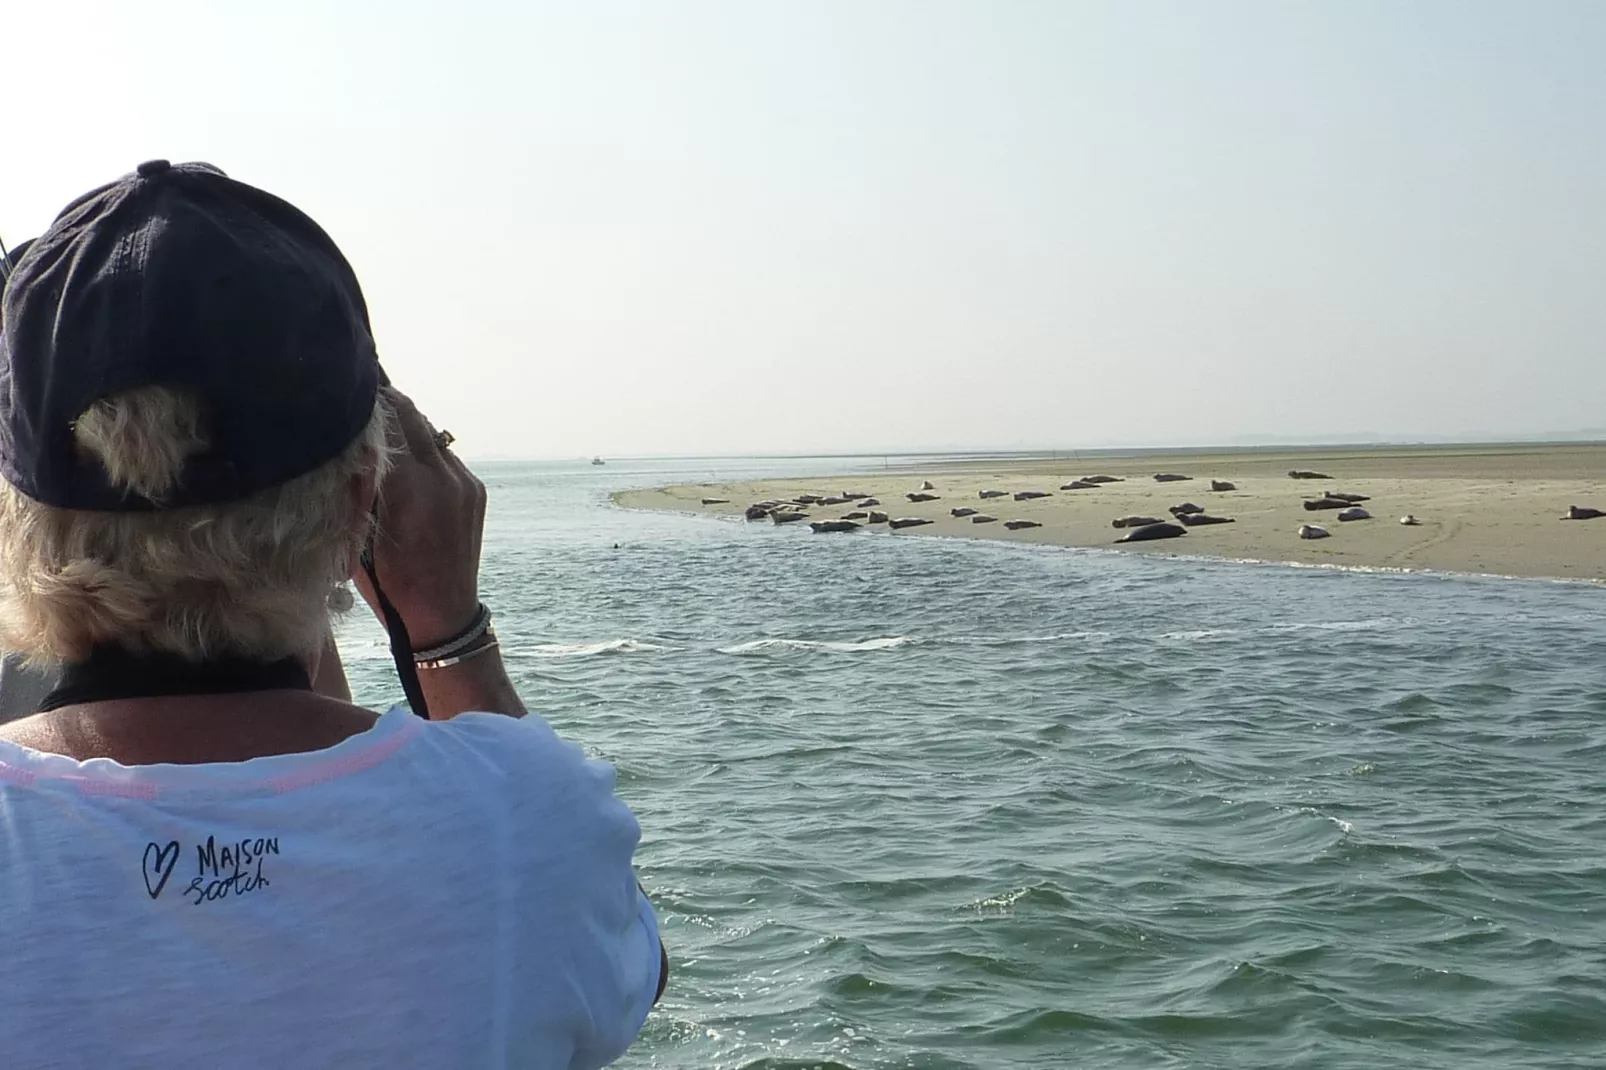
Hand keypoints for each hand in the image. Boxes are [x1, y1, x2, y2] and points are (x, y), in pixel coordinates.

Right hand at [352, 388, 486, 649]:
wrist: (443, 613)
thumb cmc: (390, 583)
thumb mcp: (358, 535)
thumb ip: (355, 487)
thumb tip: (347, 445)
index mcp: (409, 488)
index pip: (386, 423)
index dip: (365, 406)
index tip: (347, 394)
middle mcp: (442, 478)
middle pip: (413, 416)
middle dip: (388, 404)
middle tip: (364, 395)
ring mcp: (464, 482)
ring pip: (432, 435)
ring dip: (409, 429)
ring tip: (385, 431)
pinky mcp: (477, 490)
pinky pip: (447, 458)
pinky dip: (427, 454)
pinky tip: (410, 468)